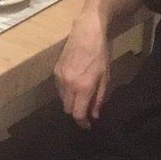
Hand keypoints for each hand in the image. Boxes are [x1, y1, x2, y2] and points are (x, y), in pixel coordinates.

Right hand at [54, 12, 110, 127]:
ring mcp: (60, 78)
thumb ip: (99, 98)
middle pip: (67, 109)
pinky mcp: (55, 70)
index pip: (77, 113)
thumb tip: (94, 115)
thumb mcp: (105, 77)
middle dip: (76, 113)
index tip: (87, 126)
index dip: (82, 122)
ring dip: (70, 102)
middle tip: (85, 111)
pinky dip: (65, 91)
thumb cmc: (100, 54)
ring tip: (80, 96)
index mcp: (82, 88)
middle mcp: (68, 85)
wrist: (86, 33)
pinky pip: (58, 88)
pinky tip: (74, 85)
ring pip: (62, 99)